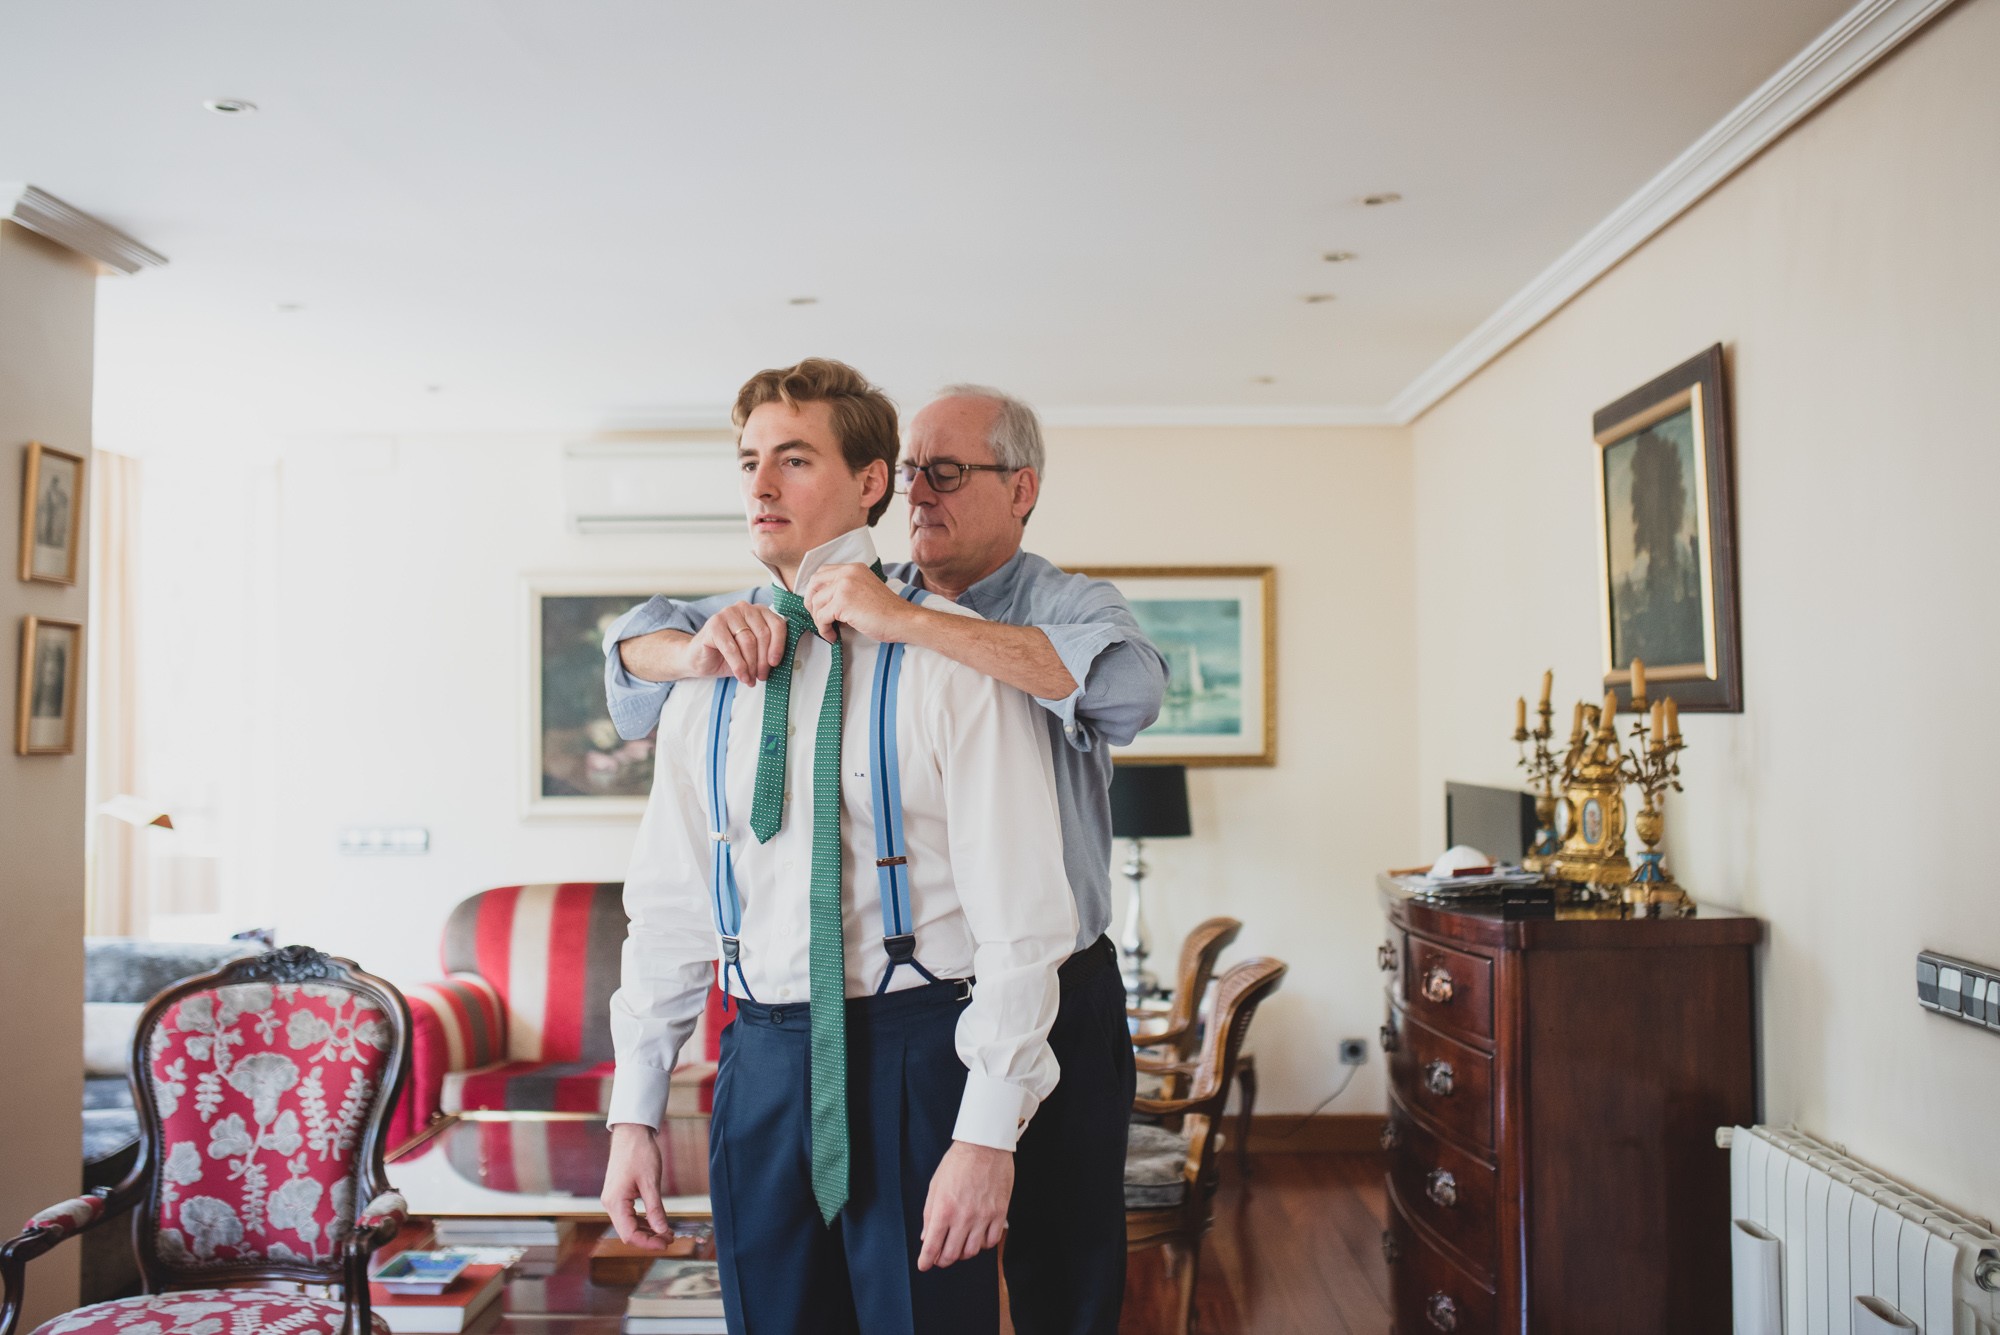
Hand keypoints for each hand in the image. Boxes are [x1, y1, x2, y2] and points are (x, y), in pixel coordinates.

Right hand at [600, 1123, 670, 1250]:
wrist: (630, 1132)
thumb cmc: (639, 1153)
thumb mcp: (651, 1182)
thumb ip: (655, 1209)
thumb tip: (662, 1231)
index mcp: (615, 1202)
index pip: (629, 1234)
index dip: (648, 1243)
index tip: (666, 1243)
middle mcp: (610, 1203)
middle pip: (627, 1232)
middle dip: (648, 1238)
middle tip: (669, 1239)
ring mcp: (612, 1199)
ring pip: (628, 1225)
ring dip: (646, 1231)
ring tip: (666, 1232)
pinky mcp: (617, 1194)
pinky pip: (628, 1215)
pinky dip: (642, 1221)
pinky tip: (656, 1222)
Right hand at [687, 602, 790, 686]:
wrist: (700, 658)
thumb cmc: (729, 655)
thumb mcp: (753, 653)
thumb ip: (767, 650)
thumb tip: (780, 661)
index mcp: (758, 611)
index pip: (777, 624)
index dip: (779, 645)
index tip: (776, 663)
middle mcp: (744, 608)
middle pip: (763, 634)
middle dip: (764, 659)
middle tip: (761, 676)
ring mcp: (727, 613)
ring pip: (748, 641)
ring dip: (751, 665)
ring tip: (750, 679)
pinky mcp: (714, 624)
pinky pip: (731, 647)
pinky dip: (738, 665)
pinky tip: (741, 676)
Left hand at [803, 564, 922, 643]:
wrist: (902, 620)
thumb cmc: (887, 611)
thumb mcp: (864, 590)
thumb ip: (846, 589)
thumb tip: (822, 602)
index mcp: (853, 568)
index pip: (822, 573)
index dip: (816, 590)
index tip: (818, 605)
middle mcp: (847, 573)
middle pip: (814, 584)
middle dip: (811, 602)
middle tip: (818, 618)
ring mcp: (844, 586)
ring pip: (816, 603)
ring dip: (818, 620)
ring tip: (829, 630)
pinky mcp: (842, 602)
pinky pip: (821, 617)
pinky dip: (824, 629)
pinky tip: (833, 636)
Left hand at [917, 1140, 1012, 1270]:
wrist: (984, 1146)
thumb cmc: (958, 1162)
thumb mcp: (935, 1186)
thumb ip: (929, 1213)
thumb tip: (926, 1236)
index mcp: (944, 1210)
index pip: (932, 1246)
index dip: (926, 1261)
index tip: (924, 1265)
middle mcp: (963, 1217)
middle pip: (952, 1255)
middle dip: (943, 1260)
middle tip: (941, 1257)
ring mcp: (983, 1217)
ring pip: (972, 1251)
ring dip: (963, 1253)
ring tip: (960, 1245)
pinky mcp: (999, 1213)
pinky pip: (992, 1241)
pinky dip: (983, 1245)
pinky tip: (978, 1237)